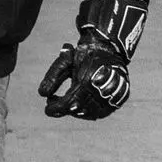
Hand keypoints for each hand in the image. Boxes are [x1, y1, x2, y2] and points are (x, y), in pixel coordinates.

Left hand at [38, 0, 147, 120]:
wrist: (109, 47)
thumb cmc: (84, 54)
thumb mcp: (65, 61)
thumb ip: (52, 76)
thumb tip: (41, 94)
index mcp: (88, 80)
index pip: (68, 104)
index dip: (56, 108)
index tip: (47, 107)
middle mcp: (101, 90)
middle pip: (78, 110)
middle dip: (64, 109)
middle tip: (55, 103)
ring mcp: (113, 96)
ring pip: (90, 114)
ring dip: (76, 111)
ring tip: (68, 102)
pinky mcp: (119, 99)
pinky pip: (101, 113)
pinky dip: (89, 111)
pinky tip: (80, 104)